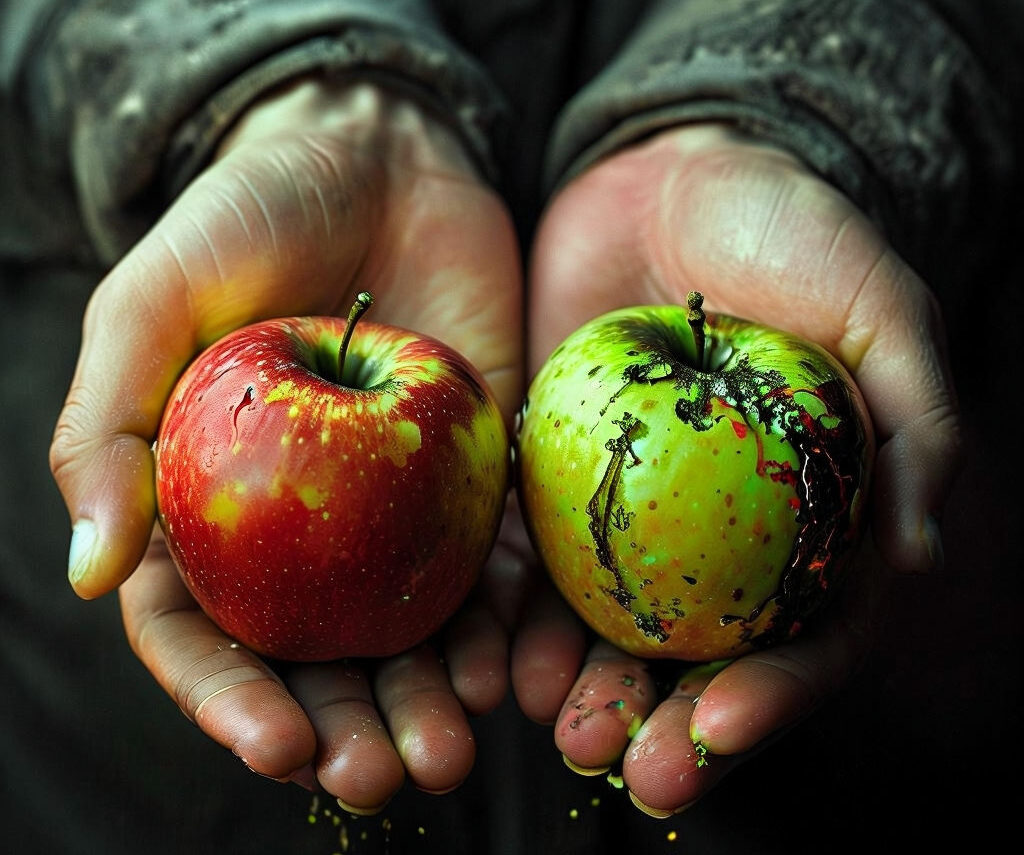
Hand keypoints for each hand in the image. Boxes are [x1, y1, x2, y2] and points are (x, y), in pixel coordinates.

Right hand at [49, 79, 522, 810]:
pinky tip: (515, 668)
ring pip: (406, 632)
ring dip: (428, 699)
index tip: (278, 746)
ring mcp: (393, 509)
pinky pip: (492, 566)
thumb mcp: (149, 304)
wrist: (379, 158)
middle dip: (346, 726)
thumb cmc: (248, 219)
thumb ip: (102, 431)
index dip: (232, 700)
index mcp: (205, 507)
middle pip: (315, 655)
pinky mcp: (474, 476)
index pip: (204, 630)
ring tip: (454, 750)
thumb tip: (88, 575)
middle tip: (386, 778)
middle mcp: (300, 527)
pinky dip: (504, 624)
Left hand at [513, 123, 959, 813]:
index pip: (803, 634)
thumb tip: (919, 556)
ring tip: (558, 729)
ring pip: (609, 630)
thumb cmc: (793, 233)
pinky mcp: (551, 480)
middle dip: (667, 725)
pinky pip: (532, 561)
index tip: (722, 725)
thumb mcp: (879, 312)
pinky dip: (517, 617)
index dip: (773, 694)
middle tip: (630, 770)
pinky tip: (498, 657)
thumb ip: (915, 426)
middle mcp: (716, 538)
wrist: (675, 173)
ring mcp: (630, 515)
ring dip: (586, 692)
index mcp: (805, 521)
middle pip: (698, 658)